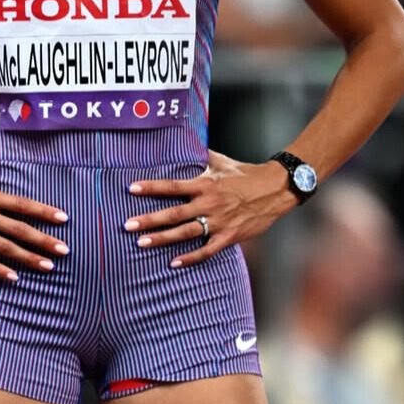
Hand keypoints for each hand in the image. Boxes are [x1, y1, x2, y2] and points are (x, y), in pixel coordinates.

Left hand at [123, 150, 294, 266]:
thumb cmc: (246, 174)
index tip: (132, 189)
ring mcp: (219, 222)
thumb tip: (186, 141)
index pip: (173, 185)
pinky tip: (173, 262)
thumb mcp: (222, 162)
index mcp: (205, 184)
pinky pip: (207, 250)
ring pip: (185, 233)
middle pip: (174, 213)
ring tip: (142, 243)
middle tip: (128, 225)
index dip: (152, 187)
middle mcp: (209, 204)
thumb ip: (201, 156)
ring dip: (162, 239)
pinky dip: (190, 257)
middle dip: (149, 219)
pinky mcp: (229, 237)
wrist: (275, 189)